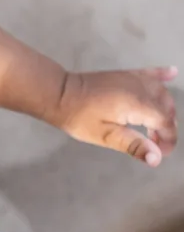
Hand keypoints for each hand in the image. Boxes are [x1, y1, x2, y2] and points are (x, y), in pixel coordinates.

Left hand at [56, 67, 177, 165]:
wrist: (59, 93)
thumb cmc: (79, 117)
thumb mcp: (105, 136)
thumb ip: (133, 144)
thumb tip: (157, 158)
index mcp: (137, 104)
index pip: (165, 123)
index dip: (167, 139)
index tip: (159, 153)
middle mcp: (140, 88)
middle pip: (166, 108)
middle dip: (166, 127)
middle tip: (152, 143)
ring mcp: (133, 78)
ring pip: (161, 93)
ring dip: (165, 109)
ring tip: (154, 127)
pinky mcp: (124, 74)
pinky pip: (149, 72)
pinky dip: (162, 74)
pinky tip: (172, 73)